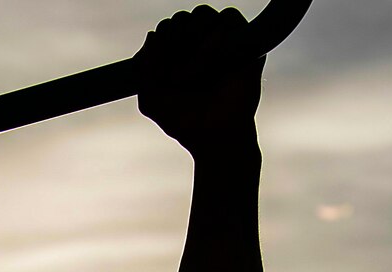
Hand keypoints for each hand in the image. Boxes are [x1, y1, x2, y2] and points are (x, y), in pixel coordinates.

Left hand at [135, 6, 264, 157]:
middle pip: (182, 17)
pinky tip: (215, 64)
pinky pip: (229, 19)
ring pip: (203, 13)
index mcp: (178, 57)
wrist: (216, 138)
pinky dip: (218, 39)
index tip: (161, 69)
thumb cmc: (186, 123)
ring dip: (193, 41)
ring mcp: (222, 44)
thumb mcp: (152, 100)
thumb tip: (153, 34)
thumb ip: (146, 68)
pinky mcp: (245, 45)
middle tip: (178, 73)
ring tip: (196, 73)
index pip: (166, 28)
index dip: (160, 42)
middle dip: (174, 40)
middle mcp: (200, 46)